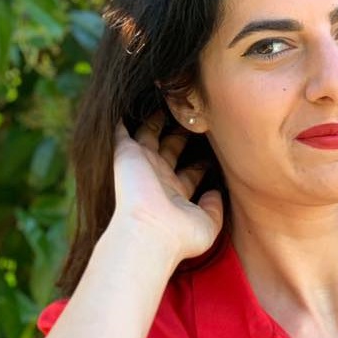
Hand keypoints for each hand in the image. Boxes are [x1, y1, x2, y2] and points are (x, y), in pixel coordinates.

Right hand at [108, 111, 223, 271]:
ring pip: (149, 136)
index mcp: (177, 194)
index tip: (213, 148)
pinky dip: (122, 120)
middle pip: (171, 150)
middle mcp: (159, 178)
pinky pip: (121, 132)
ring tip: (165, 103)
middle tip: (191, 118)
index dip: (200, 162)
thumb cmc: (180, 234)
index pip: (191, 173)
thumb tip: (216, 191)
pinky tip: (126, 108)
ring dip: (155, 122)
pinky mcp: (126, 154)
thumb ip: (214, 207)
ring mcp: (142, 165)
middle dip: (180, 135)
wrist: (151, 231)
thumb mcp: (208, 224)